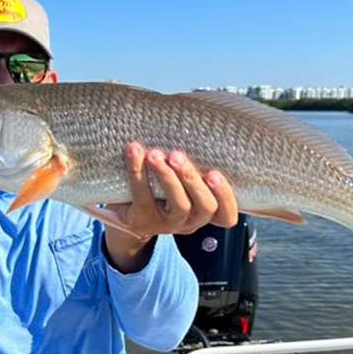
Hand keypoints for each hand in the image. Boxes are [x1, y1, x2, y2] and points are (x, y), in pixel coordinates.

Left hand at [104, 142, 237, 272]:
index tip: (215, 173)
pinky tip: (134, 151)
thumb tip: (198, 130)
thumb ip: (193, 168)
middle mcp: (190, 221)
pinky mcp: (142, 219)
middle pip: (204, 206)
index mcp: (204, 211)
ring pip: (178, 204)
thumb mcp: (182, 183)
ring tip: (154, 155)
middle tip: (177, 157)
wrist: (126, 215)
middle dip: (193, 179)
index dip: (226, 197)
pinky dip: (137, 171)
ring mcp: (167, 223)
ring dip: (167, 176)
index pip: (226, 216)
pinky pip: (142, 196)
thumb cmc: (162, 191)